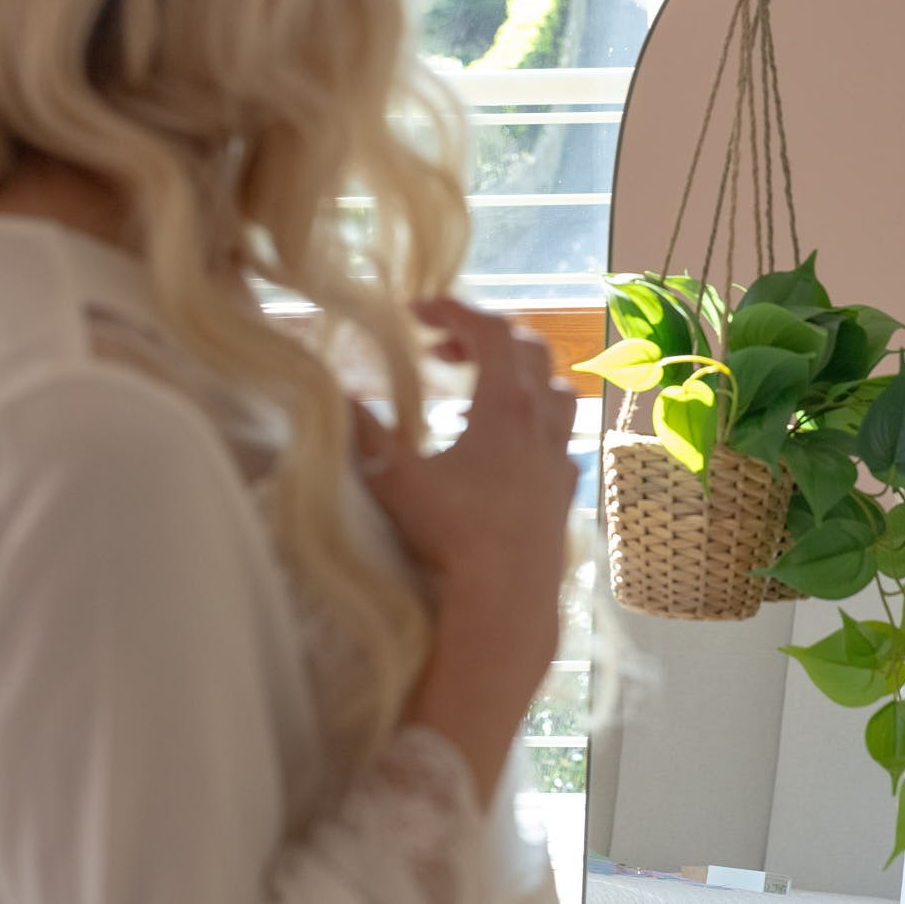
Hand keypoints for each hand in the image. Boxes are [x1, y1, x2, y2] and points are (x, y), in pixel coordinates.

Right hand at [356, 298, 579, 672]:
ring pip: (555, 390)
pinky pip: (558, 436)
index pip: (490, 330)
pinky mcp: (565, 488)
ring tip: (476, 392)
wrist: (507, 594)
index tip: (417, 310)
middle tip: (440, 351)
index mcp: (506, 404)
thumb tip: (340, 396)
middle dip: (484, 337)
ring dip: (518, 377)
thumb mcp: (398, 479)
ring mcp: (560, 455)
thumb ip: (367, 434)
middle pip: (529, 349)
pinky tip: (505, 449)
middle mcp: (542, 421)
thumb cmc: (453, 532)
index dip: (454, 309)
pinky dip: (534, 424)